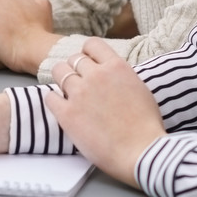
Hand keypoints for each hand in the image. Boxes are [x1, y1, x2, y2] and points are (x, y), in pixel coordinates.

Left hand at [44, 38, 165, 185]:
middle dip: (75, 69)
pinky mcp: (67, 114)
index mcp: (116, 67)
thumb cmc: (146, 126)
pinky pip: (50, 97)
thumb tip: (110, 75)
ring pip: (59, 72)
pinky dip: (54, 100)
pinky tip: (62, 107)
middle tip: (78, 82)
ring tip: (69, 93)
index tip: (88, 62)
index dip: (88, 53)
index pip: (92, 44)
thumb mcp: (140, 89)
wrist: (141, 152)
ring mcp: (79, 94)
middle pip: (73, 59)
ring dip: (63, 81)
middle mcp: (96, 75)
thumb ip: (121, 76)